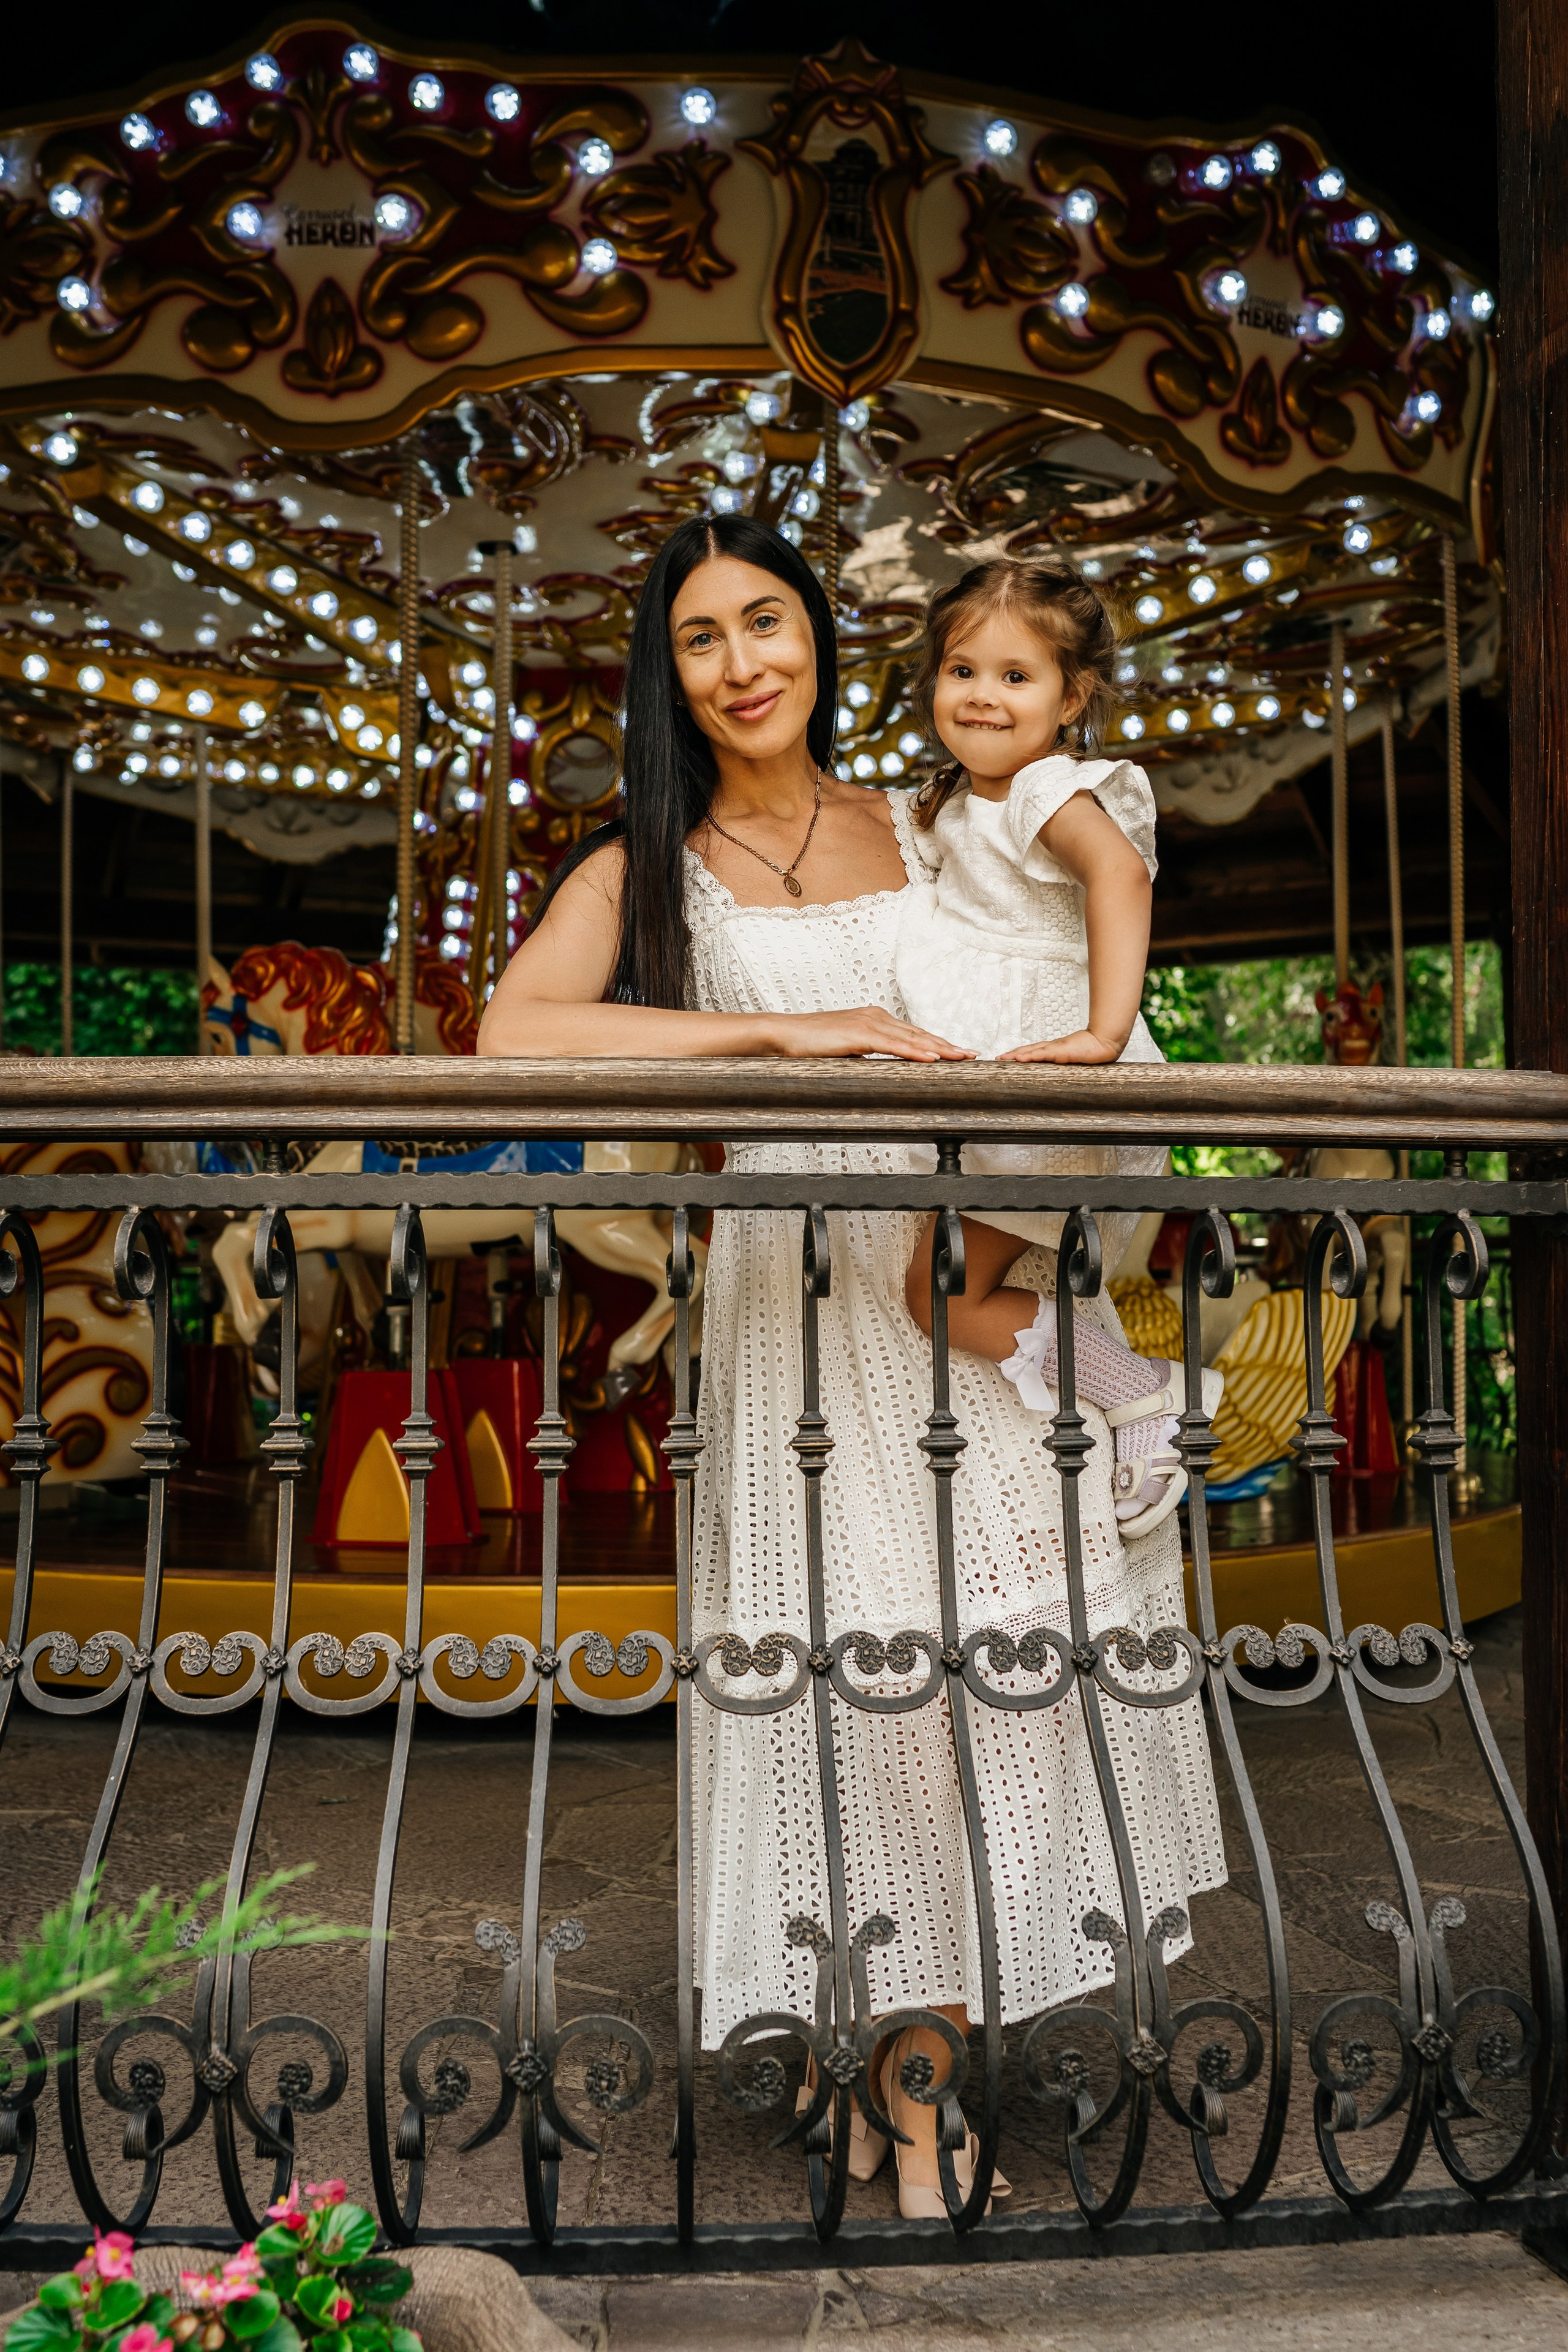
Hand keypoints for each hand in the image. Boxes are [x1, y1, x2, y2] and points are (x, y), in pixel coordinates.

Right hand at [772, 1007, 973, 1060]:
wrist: (784, 1035)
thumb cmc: (810, 1045)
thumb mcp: (845, 1051)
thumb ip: (865, 1056)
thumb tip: (880, 1070)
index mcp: (875, 1020)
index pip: (912, 1034)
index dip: (938, 1043)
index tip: (958, 1052)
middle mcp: (876, 1017)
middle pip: (919, 1034)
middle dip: (948, 1045)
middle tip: (972, 1054)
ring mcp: (869, 1023)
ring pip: (912, 1038)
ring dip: (940, 1048)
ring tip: (962, 1056)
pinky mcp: (860, 1034)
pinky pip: (894, 1045)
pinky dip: (915, 1052)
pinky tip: (932, 1058)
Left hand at [997, 1029, 1123, 1063]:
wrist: (1106, 1042)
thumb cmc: (1094, 1051)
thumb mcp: (1076, 1060)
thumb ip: (1068, 1064)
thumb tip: (1061, 1076)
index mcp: (1055, 1049)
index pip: (1033, 1051)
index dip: (1020, 1054)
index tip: (1007, 1059)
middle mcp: (1052, 1047)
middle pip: (1028, 1050)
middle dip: (1012, 1055)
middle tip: (998, 1059)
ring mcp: (1056, 1048)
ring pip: (1032, 1051)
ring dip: (1016, 1055)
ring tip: (1003, 1059)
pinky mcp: (1062, 1051)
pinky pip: (1043, 1054)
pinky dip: (1030, 1056)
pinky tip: (1019, 1059)